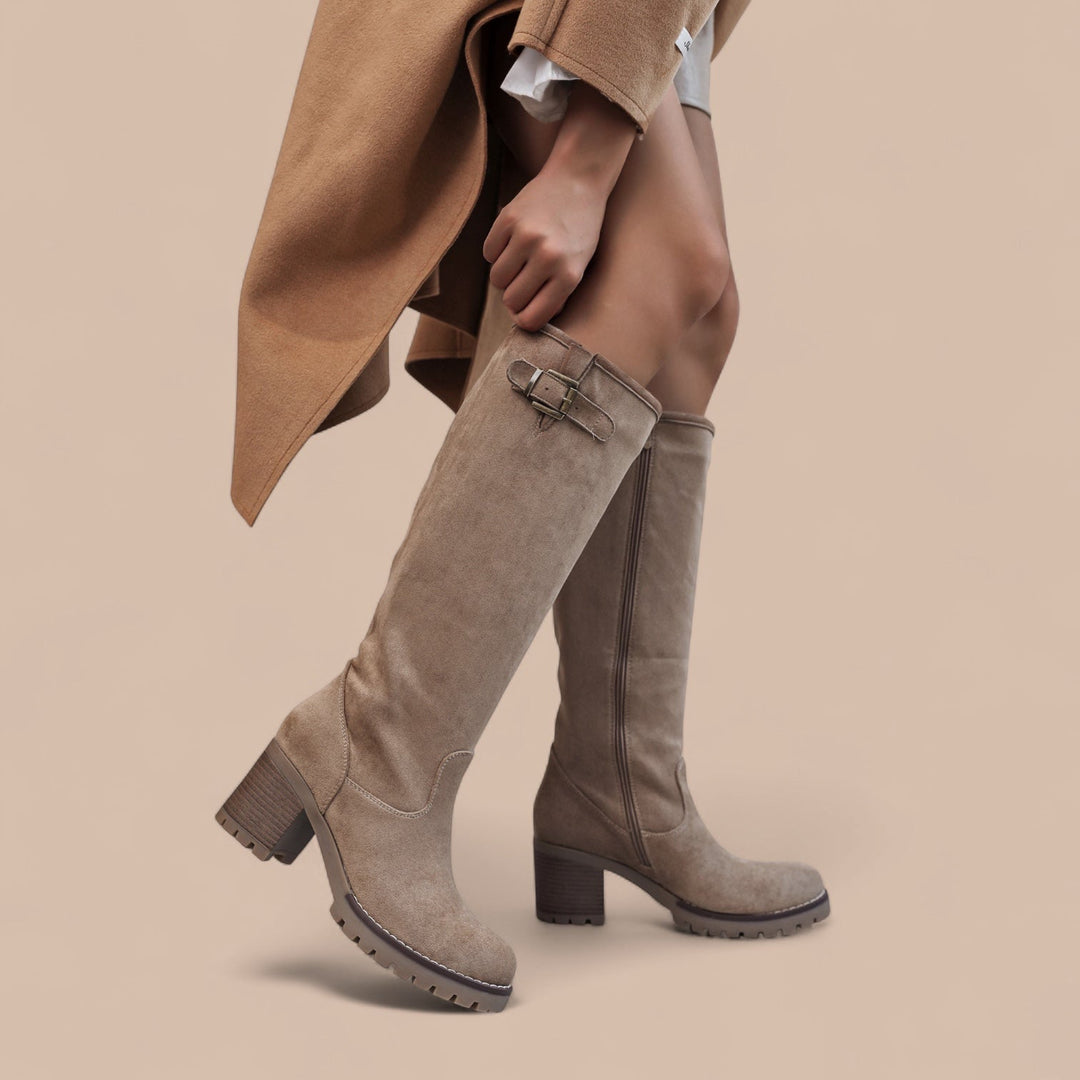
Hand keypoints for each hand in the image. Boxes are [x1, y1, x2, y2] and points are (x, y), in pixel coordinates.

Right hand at [482, 170, 605, 330]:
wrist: (578, 180)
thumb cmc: (580, 230)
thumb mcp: (579, 267)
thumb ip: (556, 296)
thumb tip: (526, 320)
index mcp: (569, 275)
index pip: (531, 318)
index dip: (524, 319)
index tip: (525, 312)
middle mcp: (548, 257)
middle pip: (511, 300)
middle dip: (514, 296)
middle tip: (524, 282)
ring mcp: (526, 236)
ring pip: (497, 279)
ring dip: (505, 275)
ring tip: (521, 260)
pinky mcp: (508, 218)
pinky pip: (489, 253)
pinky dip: (497, 252)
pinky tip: (514, 240)